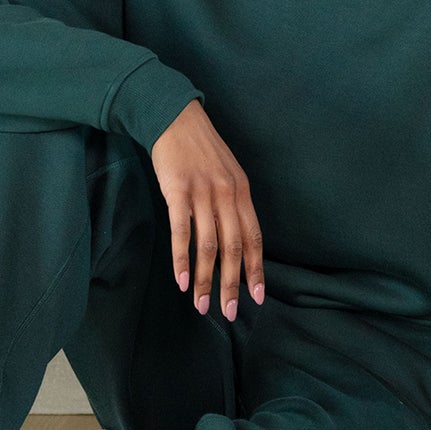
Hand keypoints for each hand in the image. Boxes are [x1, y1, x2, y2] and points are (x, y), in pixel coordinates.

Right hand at [150, 101, 264, 320]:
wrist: (173, 117)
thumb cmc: (200, 148)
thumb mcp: (227, 171)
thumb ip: (232, 202)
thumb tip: (237, 238)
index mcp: (241, 191)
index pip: (253, 238)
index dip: (256, 269)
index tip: (257, 297)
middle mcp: (226, 194)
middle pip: (233, 247)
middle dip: (231, 284)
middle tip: (228, 312)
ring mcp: (202, 193)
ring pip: (208, 246)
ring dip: (205, 279)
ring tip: (201, 305)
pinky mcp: (177, 192)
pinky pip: (182, 232)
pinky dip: (182, 259)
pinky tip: (182, 280)